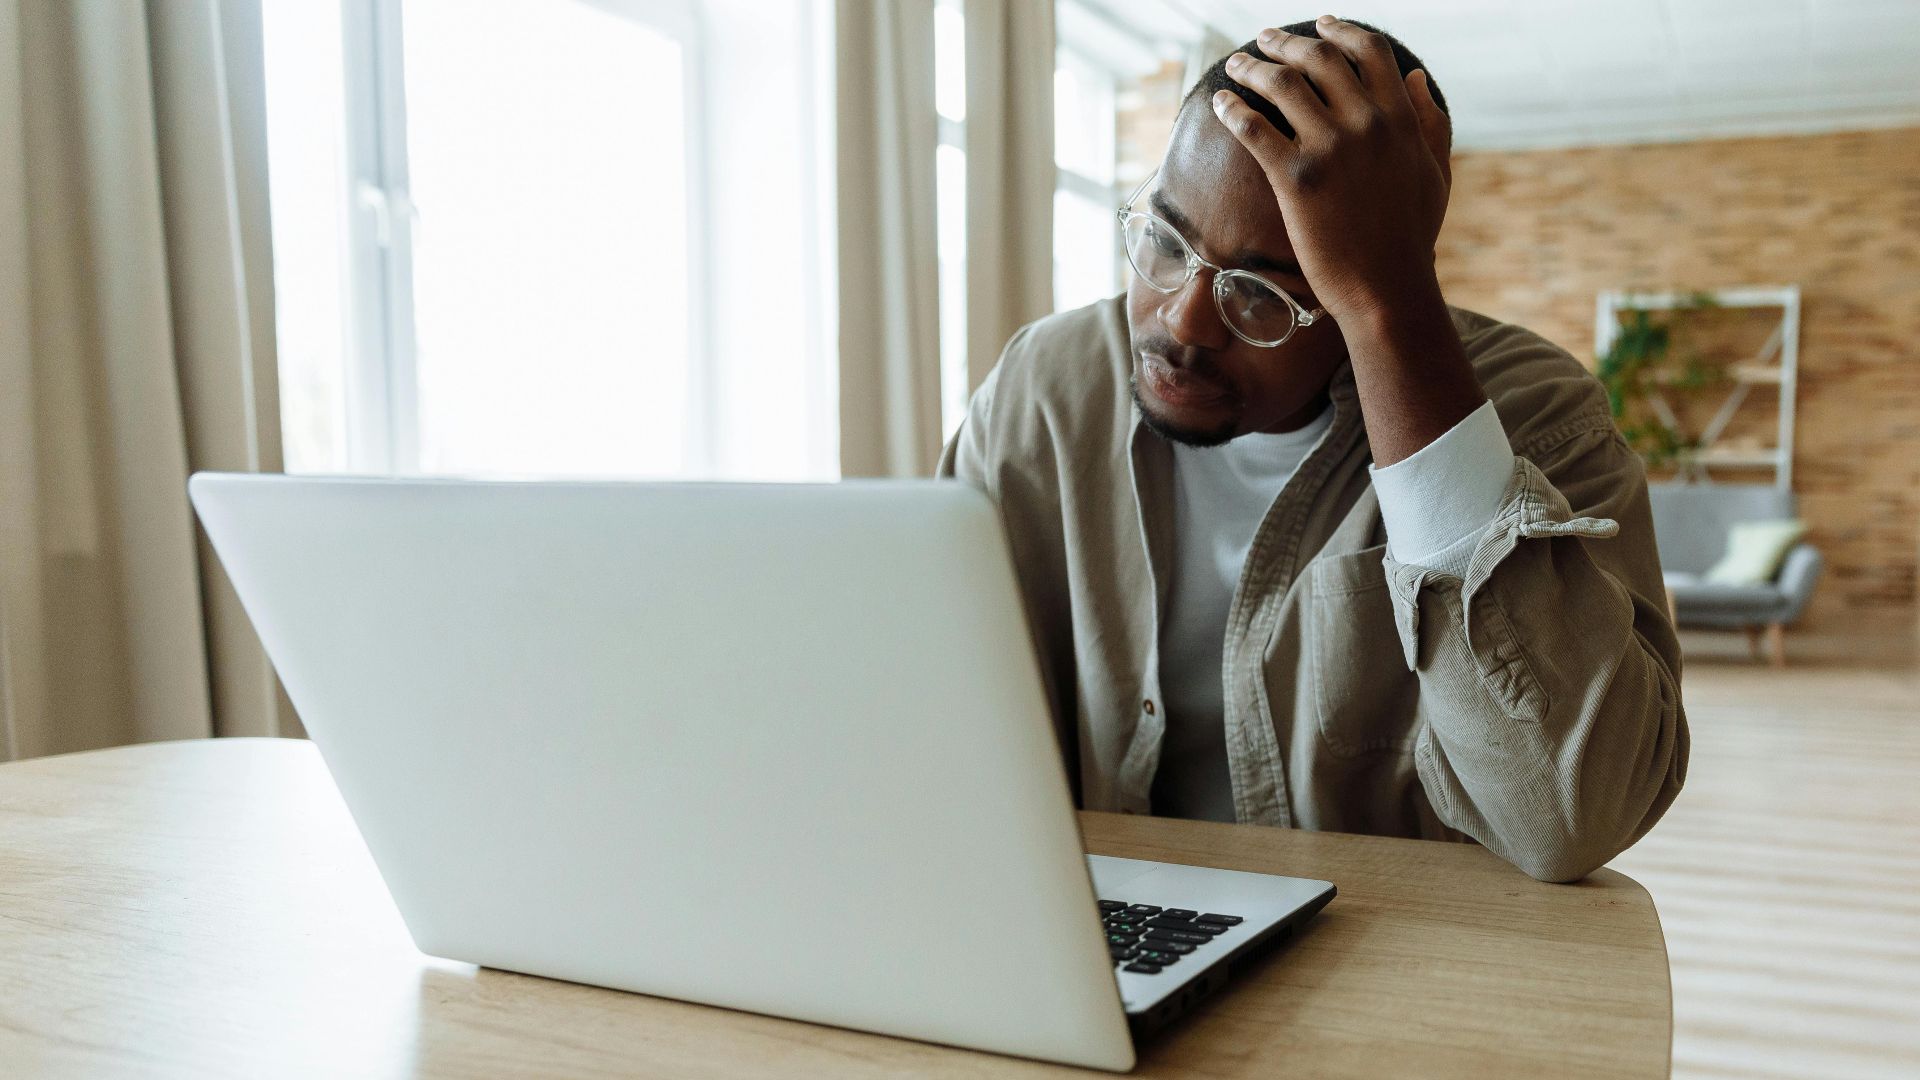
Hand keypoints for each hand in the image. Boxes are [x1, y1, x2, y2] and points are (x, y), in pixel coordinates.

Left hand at [1210, 16, 1452, 325]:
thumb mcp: (1435, 172)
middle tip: (1263, 40)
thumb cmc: (1411, 237)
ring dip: (1253, 66)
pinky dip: (1233, 108)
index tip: (1320, 23)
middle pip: (1319, 58)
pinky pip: (1254, 128)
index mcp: (1399, 118)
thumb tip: (1415, 77)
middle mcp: (1366, 123)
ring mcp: (1330, 149)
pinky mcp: (1295, 178)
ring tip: (1235, 65)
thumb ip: (1430, 121)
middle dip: (1286, 42)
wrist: (1386, 289)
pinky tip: (1220, 103)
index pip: (1368, 51)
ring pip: (1282, 83)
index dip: (1340, 30)